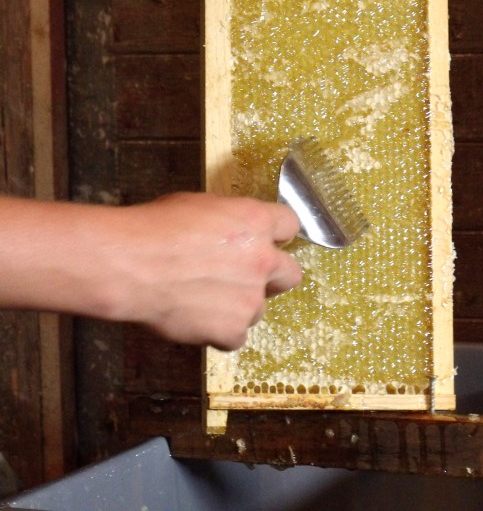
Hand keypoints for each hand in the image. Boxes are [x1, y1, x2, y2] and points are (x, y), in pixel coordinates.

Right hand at [116, 193, 301, 348]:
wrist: (131, 264)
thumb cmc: (156, 228)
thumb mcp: (201, 206)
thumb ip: (230, 222)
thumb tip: (233, 233)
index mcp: (255, 221)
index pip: (290, 224)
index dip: (277, 235)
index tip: (268, 241)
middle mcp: (262, 260)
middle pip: (290, 274)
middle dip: (272, 276)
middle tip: (245, 277)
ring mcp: (250, 298)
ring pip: (258, 308)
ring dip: (239, 306)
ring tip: (203, 299)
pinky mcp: (232, 330)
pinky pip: (235, 336)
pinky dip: (219, 332)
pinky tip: (195, 318)